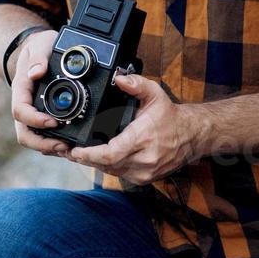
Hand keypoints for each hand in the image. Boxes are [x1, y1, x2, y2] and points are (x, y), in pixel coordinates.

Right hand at [9, 29, 67, 156]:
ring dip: (49, 147)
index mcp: (21, 89)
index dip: (35, 120)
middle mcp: (24, 104)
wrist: (40, 49)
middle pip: (24, 133)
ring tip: (70, 149)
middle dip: (42, 144)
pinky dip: (55, 142)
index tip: (53, 121)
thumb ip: (38, 57)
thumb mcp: (40, 44)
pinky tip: (70, 144)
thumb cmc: (40, 47)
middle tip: (64, 146)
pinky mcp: (42, 117)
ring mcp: (32, 113)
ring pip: (34, 138)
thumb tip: (37, 72)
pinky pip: (44, 135)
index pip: (20, 111)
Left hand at [66, 73, 202, 185]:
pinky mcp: (145, 178)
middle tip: (67, 150)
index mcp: (143, 139)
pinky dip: (107, 167)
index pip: (110, 153)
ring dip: (94, 164)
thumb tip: (120, 78)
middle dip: (85, 159)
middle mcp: (144, 159)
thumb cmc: (171, 117)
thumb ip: (136, 84)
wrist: (192, 136)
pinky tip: (97, 160)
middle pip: (106, 165)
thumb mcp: (155, 94)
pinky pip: (120, 175)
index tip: (74, 150)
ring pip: (111, 172)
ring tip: (76, 155)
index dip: (89, 155)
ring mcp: (145, 172)